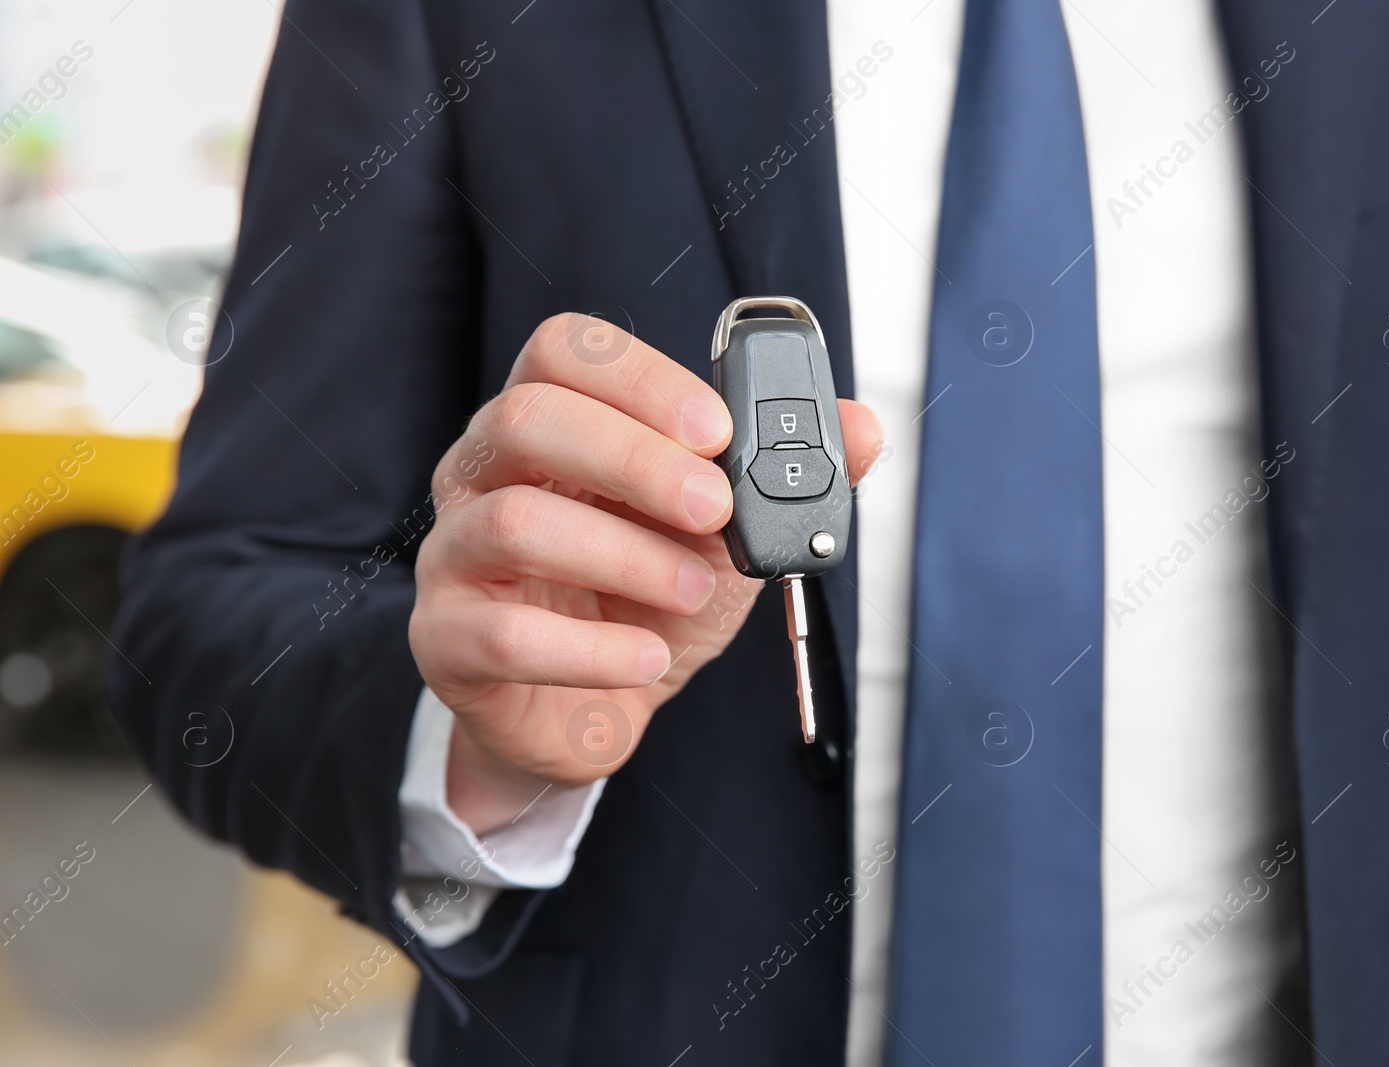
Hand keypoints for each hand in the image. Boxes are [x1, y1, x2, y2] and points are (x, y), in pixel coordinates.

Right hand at [409, 313, 881, 832]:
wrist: (590, 708)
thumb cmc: (644, 602)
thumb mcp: (727, 533)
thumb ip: (784, 476)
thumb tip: (861, 429)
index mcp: (549, 423)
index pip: (563, 350)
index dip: (640, 378)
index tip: (717, 428)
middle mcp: (485, 473)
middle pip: (529, 419)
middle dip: (636, 459)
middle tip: (715, 508)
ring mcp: (455, 554)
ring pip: (516, 522)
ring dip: (627, 557)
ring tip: (693, 591)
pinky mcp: (446, 639)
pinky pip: (504, 633)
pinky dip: (593, 650)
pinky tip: (647, 657)